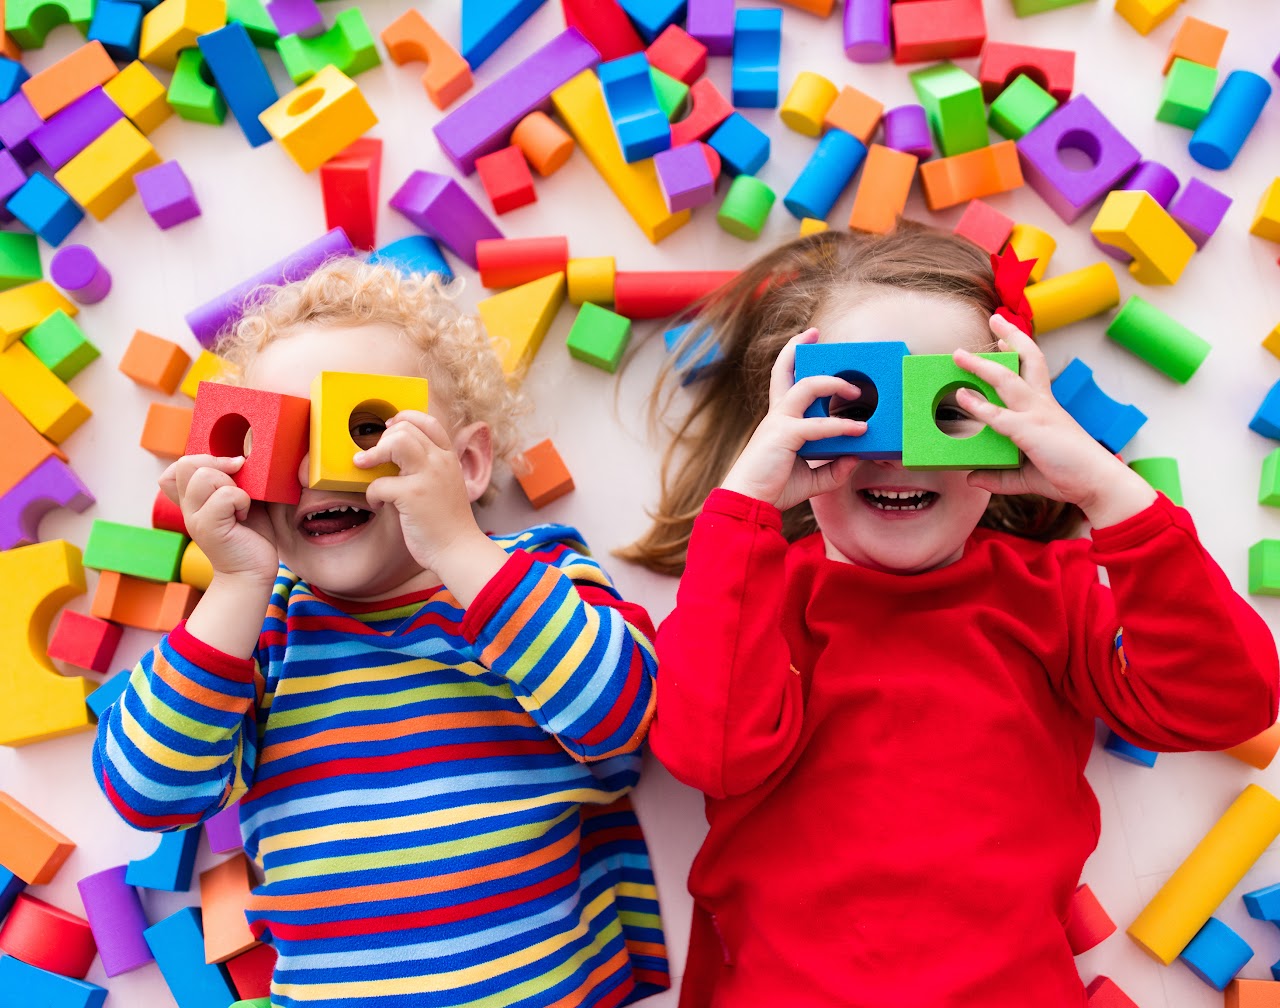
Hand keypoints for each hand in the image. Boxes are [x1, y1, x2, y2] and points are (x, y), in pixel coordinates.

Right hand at [159, 455, 277, 584]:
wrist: (252, 572)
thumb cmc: (252, 536)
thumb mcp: (243, 500)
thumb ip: (236, 480)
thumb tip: (242, 455)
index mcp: (194, 499)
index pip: (178, 466)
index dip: (203, 459)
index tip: (230, 470)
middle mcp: (189, 507)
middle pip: (187, 463)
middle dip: (218, 465)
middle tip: (239, 485)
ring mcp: (195, 517)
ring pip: (204, 476)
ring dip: (232, 485)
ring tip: (241, 505)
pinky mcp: (208, 528)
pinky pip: (225, 495)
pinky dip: (242, 501)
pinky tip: (244, 516)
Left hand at [354, 411, 489, 573]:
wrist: (458, 549)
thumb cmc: (447, 523)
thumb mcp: (445, 486)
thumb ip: (428, 468)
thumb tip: (395, 456)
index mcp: (448, 458)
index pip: (428, 422)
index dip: (404, 419)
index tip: (388, 429)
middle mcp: (440, 462)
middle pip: (405, 429)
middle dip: (382, 440)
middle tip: (373, 457)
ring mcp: (427, 476)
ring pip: (395, 442)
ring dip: (372, 454)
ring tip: (363, 465)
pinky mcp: (412, 495)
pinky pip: (379, 483)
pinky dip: (372, 495)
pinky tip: (379, 506)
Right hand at [720, 328, 864, 511]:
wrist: (749, 503)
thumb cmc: (773, 489)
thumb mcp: (812, 479)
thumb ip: (834, 468)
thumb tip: (856, 457)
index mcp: (779, 421)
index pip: (784, 382)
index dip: (792, 358)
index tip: (806, 342)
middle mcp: (777, 415)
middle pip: (784, 370)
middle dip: (798, 347)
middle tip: (815, 333)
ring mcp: (779, 422)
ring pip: (807, 386)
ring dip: (834, 383)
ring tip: (856, 391)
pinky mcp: (784, 435)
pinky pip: (818, 425)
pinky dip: (840, 426)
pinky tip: (859, 430)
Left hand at [952, 315, 1156, 527]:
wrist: (1099, 484)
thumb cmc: (1069, 476)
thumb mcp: (1026, 476)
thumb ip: (998, 477)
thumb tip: (971, 478)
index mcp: (1046, 408)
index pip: (1034, 369)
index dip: (1020, 350)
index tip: (1005, 337)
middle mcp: (1043, 404)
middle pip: (1028, 360)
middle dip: (1011, 336)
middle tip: (994, 318)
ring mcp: (1037, 415)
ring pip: (1007, 380)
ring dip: (981, 365)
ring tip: (958, 354)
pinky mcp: (1031, 431)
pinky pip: (1000, 415)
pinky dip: (979, 405)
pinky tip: (962, 396)